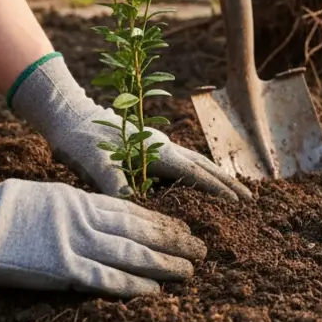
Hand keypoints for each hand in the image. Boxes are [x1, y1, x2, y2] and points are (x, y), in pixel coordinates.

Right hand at [0, 148, 206, 297]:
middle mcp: (85, 218)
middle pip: (141, 230)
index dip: (161, 221)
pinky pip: (106, 278)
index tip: (184, 228)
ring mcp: (75, 243)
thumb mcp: (44, 196)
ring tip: (190, 270)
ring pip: (132, 253)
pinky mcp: (62, 268)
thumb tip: (89, 213)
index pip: (132, 210)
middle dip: (175, 240)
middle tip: (202, 249)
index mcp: (80, 199)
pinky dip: (134, 284)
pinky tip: (156, 290)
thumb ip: (71, 206)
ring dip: (165, 263)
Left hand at [58, 106, 252, 200]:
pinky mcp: (152, 147)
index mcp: (158, 152)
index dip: (218, 190)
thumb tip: (132, 206)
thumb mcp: (96, 162)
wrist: (69, 114)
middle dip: (228, 184)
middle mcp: (165, 147)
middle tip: (252, 200)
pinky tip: (201, 183)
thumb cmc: (81, 139)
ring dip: (219, 178)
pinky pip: (185, 163)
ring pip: (198, 163)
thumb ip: (115, 183)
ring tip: (236, 192)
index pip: (195, 174)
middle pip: (205, 167)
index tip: (239, 205)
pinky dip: (202, 174)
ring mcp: (160, 145)